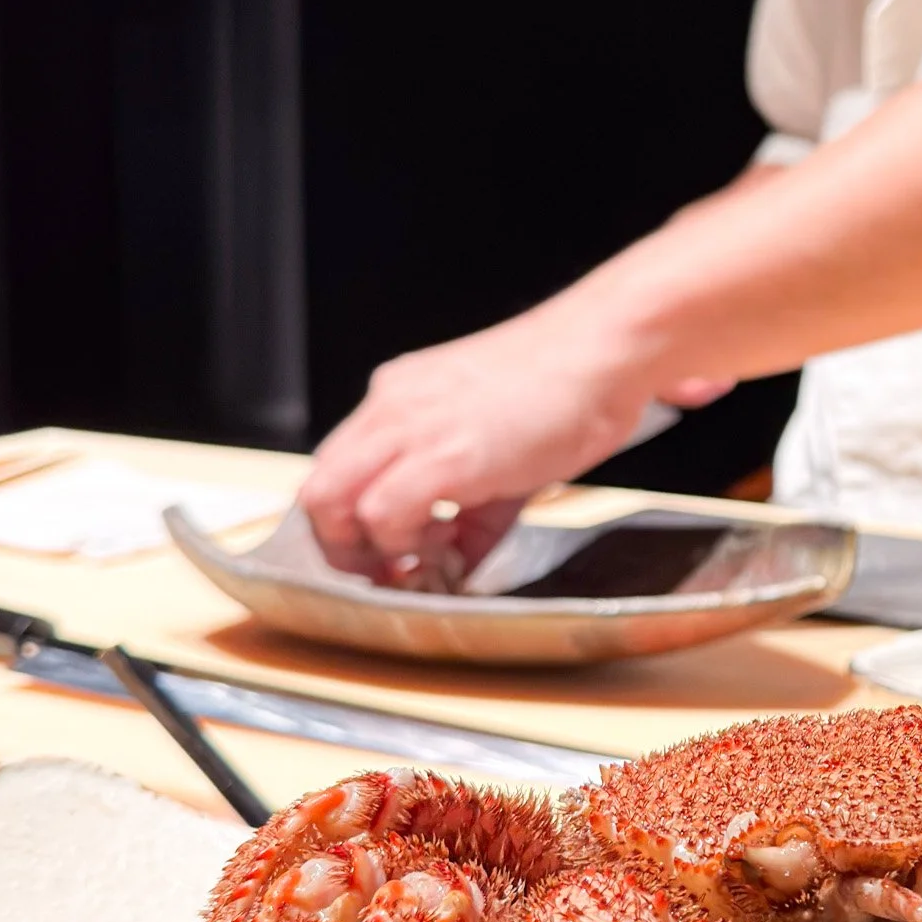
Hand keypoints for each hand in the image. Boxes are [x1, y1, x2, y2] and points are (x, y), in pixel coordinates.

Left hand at [299, 303, 713, 583]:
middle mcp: (392, 407)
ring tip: (419, 560)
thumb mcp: (502, 446)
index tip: (383, 556)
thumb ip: (472, 508)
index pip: (339, 468)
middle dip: (342, 546)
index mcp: (402, 396)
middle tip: (388, 571)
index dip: (351, 524)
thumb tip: (463, 557)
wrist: (605, 349)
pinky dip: (403, 547)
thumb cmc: (568, 387)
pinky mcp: (439, 456)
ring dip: (366, 549)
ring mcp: (408, 428)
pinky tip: (446, 549)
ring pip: (329, 502)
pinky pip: (382, 516)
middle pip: (317, 489)